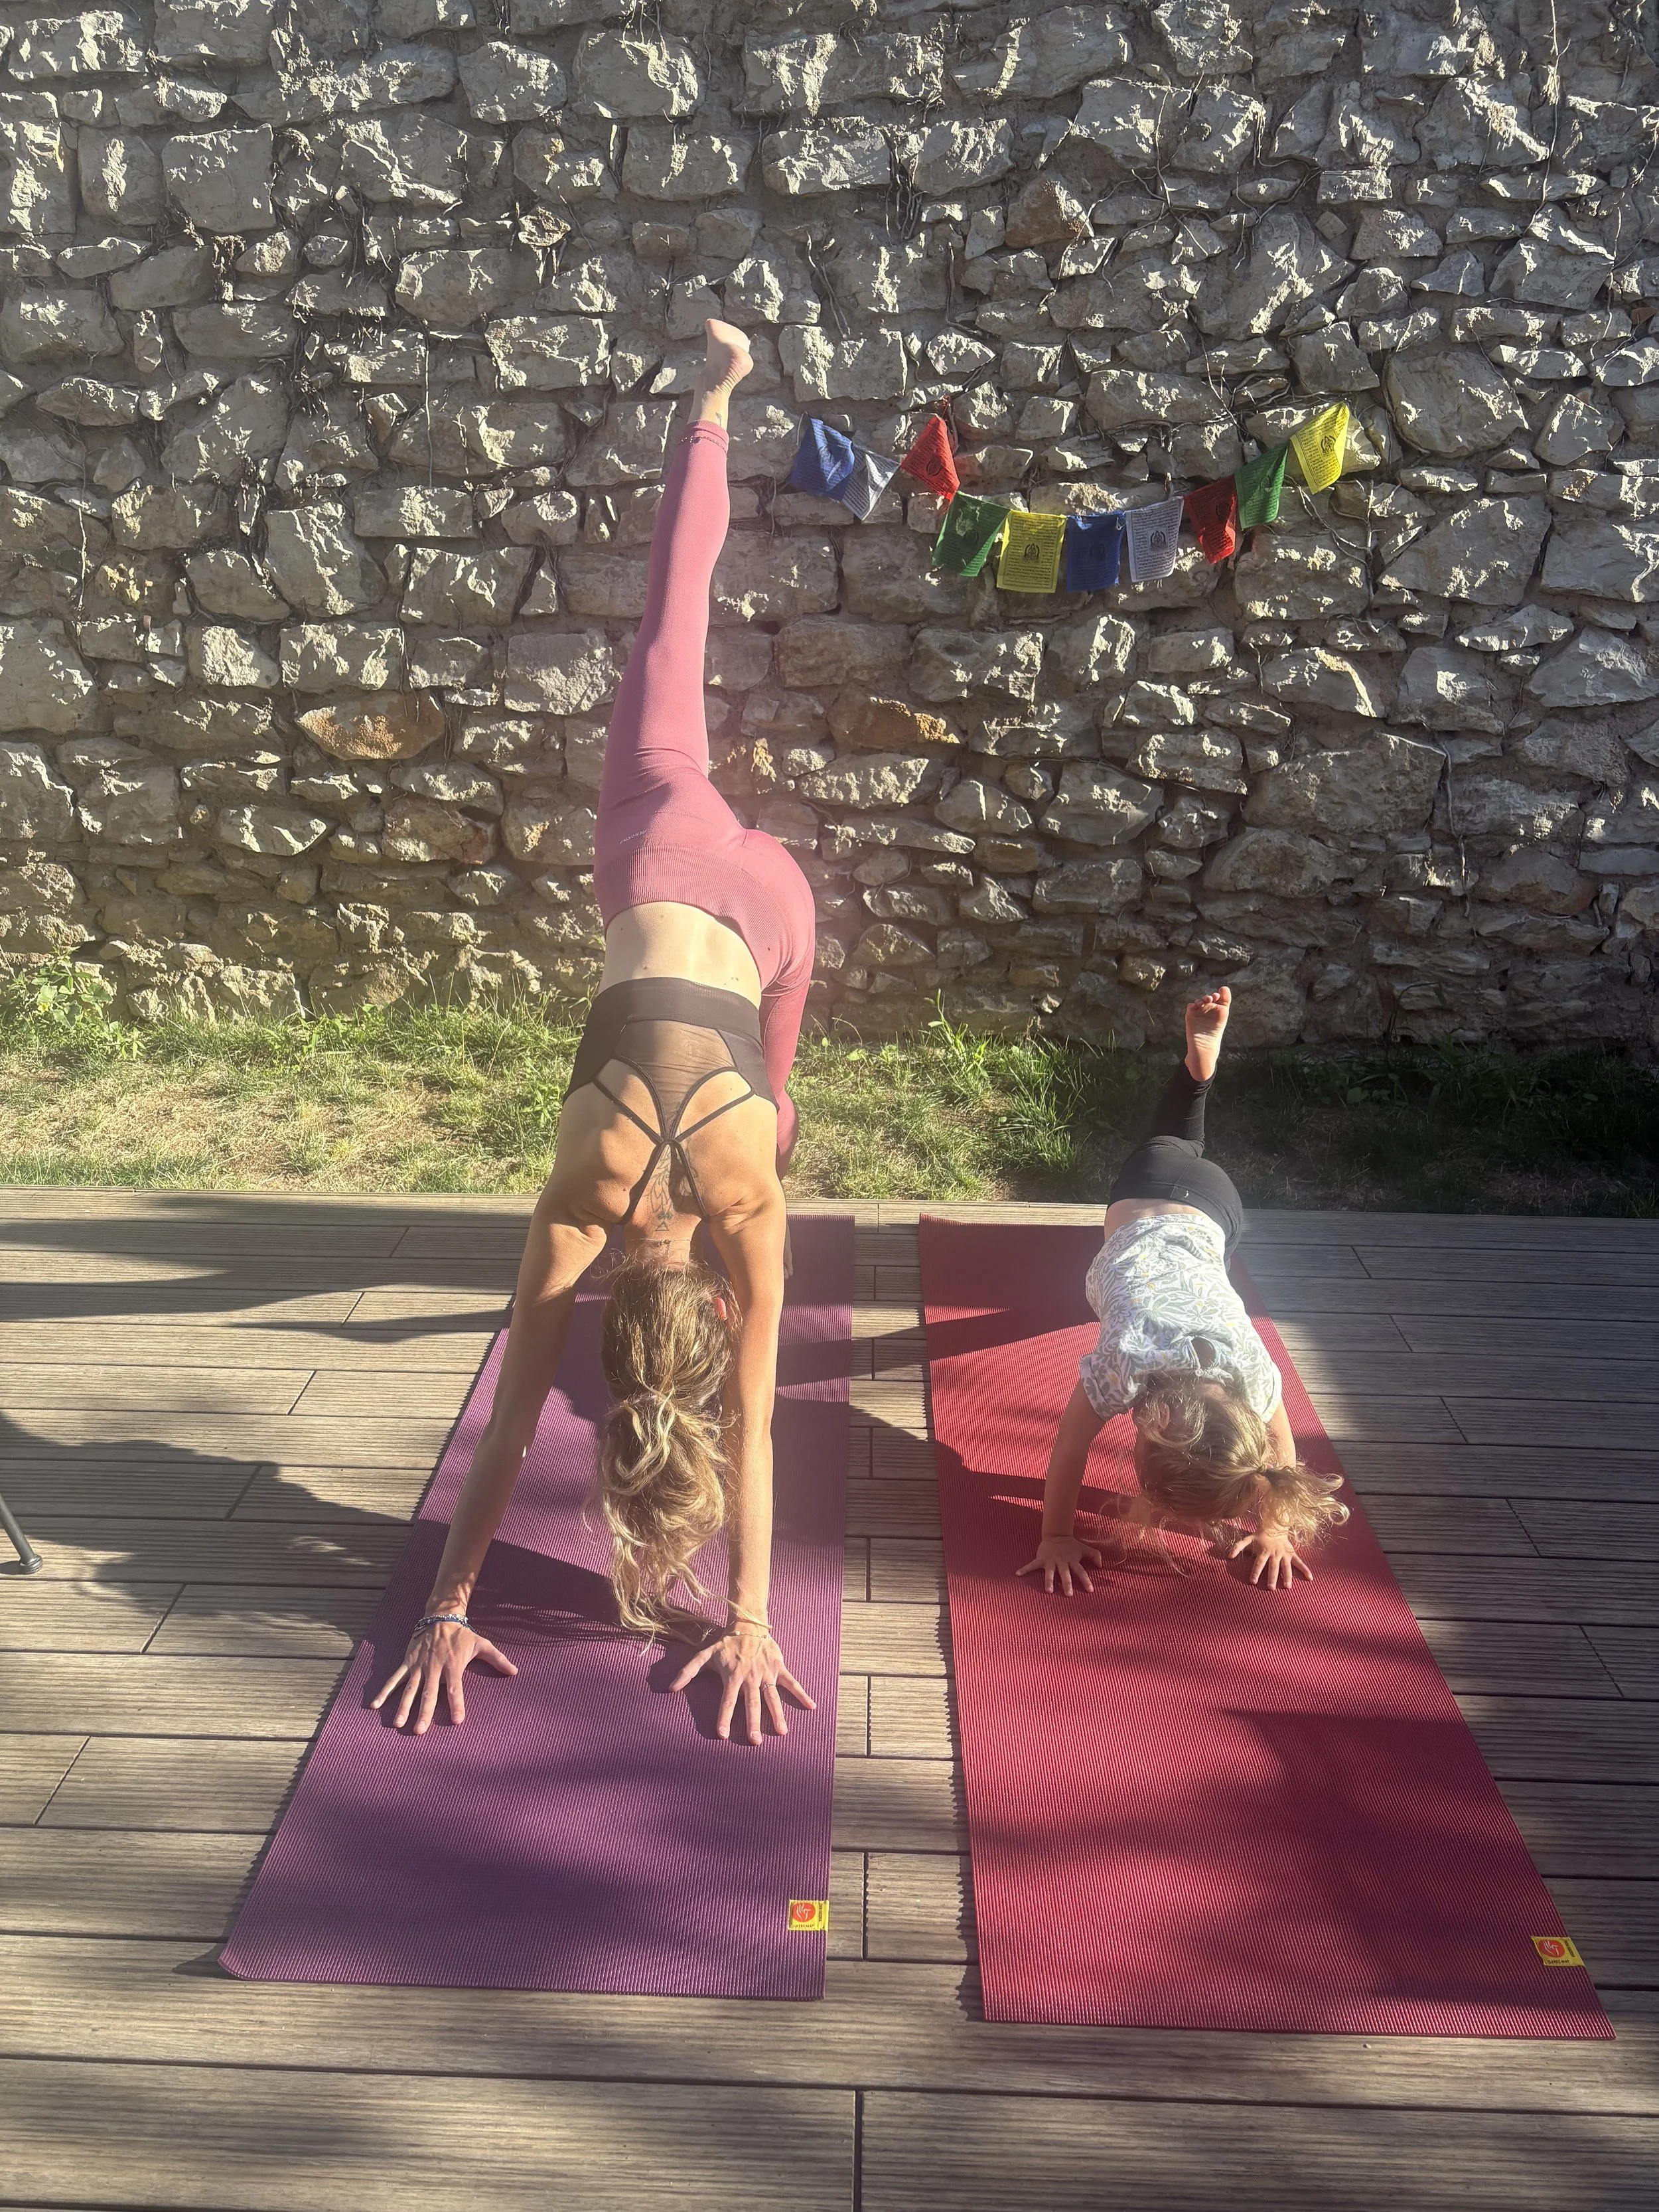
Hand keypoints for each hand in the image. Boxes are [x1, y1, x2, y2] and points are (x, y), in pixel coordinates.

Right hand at [370, 1617, 517, 1732]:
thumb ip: (497, 1659)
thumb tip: (515, 1671)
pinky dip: (384, 1691)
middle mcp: (434, 1667)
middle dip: (424, 1712)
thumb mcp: (481, 1644)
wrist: (441, 1616)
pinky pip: (394, 1678)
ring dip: (403, 1706)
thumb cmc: (462, 1635)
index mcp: (453, 1665)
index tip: (456, 1720)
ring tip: (398, 1723)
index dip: (456, 1704)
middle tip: (420, 1731)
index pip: (455, 1688)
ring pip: (410, 1688)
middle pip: (429, 1693)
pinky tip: (375, 1706)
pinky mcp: (407, 1662)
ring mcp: (418, 1665)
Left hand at [669, 1623, 815, 1745]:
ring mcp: (767, 1673)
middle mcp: (750, 1677)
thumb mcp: (704, 1655)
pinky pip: (792, 1682)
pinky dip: (802, 1694)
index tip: (722, 1735)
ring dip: (777, 1714)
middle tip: (755, 1742)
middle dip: (753, 1723)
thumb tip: (670, 1688)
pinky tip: (811, 1706)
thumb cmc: (725, 1642)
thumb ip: (687, 1672)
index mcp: (733, 1676)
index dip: (723, 1718)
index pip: (727, 1701)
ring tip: (782, 1732)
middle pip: (751, 1704)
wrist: (747, 1622)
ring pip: (772, 1697)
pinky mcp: (779, 1667)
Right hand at [1017, 1533, 1102, 1594]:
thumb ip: (1095, 1555)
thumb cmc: (1071, 1545)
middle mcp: (1062, 1562)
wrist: (1056, 1534)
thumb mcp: (1084, 1549)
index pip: (1081, 1571)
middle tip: (1069, 1594)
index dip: (1086, 1580)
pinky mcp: (1041, 1559)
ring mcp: (1050, 1561)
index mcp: (1072, 1561)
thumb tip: (1101, 1566)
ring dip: (1049, 1581)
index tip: (1090, 1590)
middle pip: (1065, 1574)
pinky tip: (1018, 1574)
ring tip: (1048, 1591)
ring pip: (1050, 1572)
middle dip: (1067, 1583)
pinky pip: (1032, 1565)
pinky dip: (1025, 1569)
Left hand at [1228, 1529, 1311, 1589]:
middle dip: (1272, 1578)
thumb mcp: (1247, 1539)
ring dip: (1287, 1577)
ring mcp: (1284, 1554)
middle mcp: (1274, 1554)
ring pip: (1286, 1567)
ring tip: (1287, 1587)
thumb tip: (1228, 1556)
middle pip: (1273, 1567)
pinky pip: (1299, 1562)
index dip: (1255, 1572)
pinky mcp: (1292, 1554)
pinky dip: (1305, 1569)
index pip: (1259, 1563)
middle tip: (1271, 1588)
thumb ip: (1237, 1547)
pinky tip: (1310, 1578)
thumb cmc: (1259, 1536)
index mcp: (1263, 1551)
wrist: (1274, 1526)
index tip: (1253, 1581)